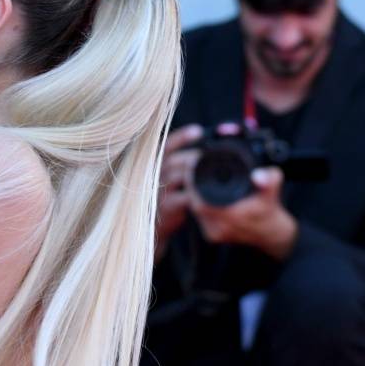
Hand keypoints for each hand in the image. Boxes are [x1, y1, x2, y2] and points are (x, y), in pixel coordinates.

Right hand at [155, 124, 202, 260]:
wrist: (151, 235)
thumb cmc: (164, 204)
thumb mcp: (168, 183)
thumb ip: (181, 168)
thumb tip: (203, 155)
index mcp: (153, 166)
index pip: (165, 146)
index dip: (181, 137)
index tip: (198, 130)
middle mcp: (151, 177)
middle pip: (174, 160)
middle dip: (195, 157)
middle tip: (214, 157)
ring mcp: (156, 193)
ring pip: (178, 176)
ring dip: (197, 174)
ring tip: (213, 174)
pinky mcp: (164, 209)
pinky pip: (183, 198)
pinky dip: (196, 194)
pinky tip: (206, 194)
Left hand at [188, 166, 298, 259]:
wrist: (271, 233)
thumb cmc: (269, 210)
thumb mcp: (272, 192)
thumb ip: (269, 180)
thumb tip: (259, 176)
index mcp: (232, 218)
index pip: (201, 200)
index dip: (194, 183)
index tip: (193, 166)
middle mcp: (220, 228)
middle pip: (194, 203)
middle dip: (192, 186)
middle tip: (192, 169)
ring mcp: (215, 234)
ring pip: (195, 210)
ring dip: (194, 195)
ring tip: (194, 178)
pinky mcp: (212, 236)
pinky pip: (199, 217)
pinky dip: (198, 203)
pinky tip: (200, 192)